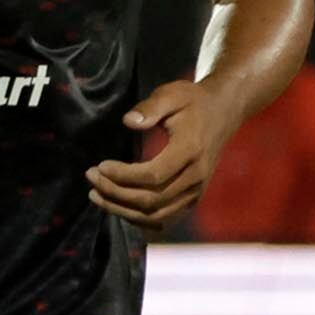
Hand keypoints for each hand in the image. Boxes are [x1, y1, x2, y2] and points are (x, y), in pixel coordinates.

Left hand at [86, 77, 244, 229]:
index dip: (122, 176)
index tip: (99, 166)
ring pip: (155, 216)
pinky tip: (118, 207)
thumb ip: (150, 107)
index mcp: (190, 150)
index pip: (152, 175)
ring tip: (96, 195)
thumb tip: (128, 121)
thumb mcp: (172, 94)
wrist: (223, 112)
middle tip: (91, 179)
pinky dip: (139, 219)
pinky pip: (164, 219)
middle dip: (115, 193)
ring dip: (122, 210)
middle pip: (151, 200)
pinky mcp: (193, 198)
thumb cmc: (193, 101)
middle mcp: (195, 177)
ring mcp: (196, 191)